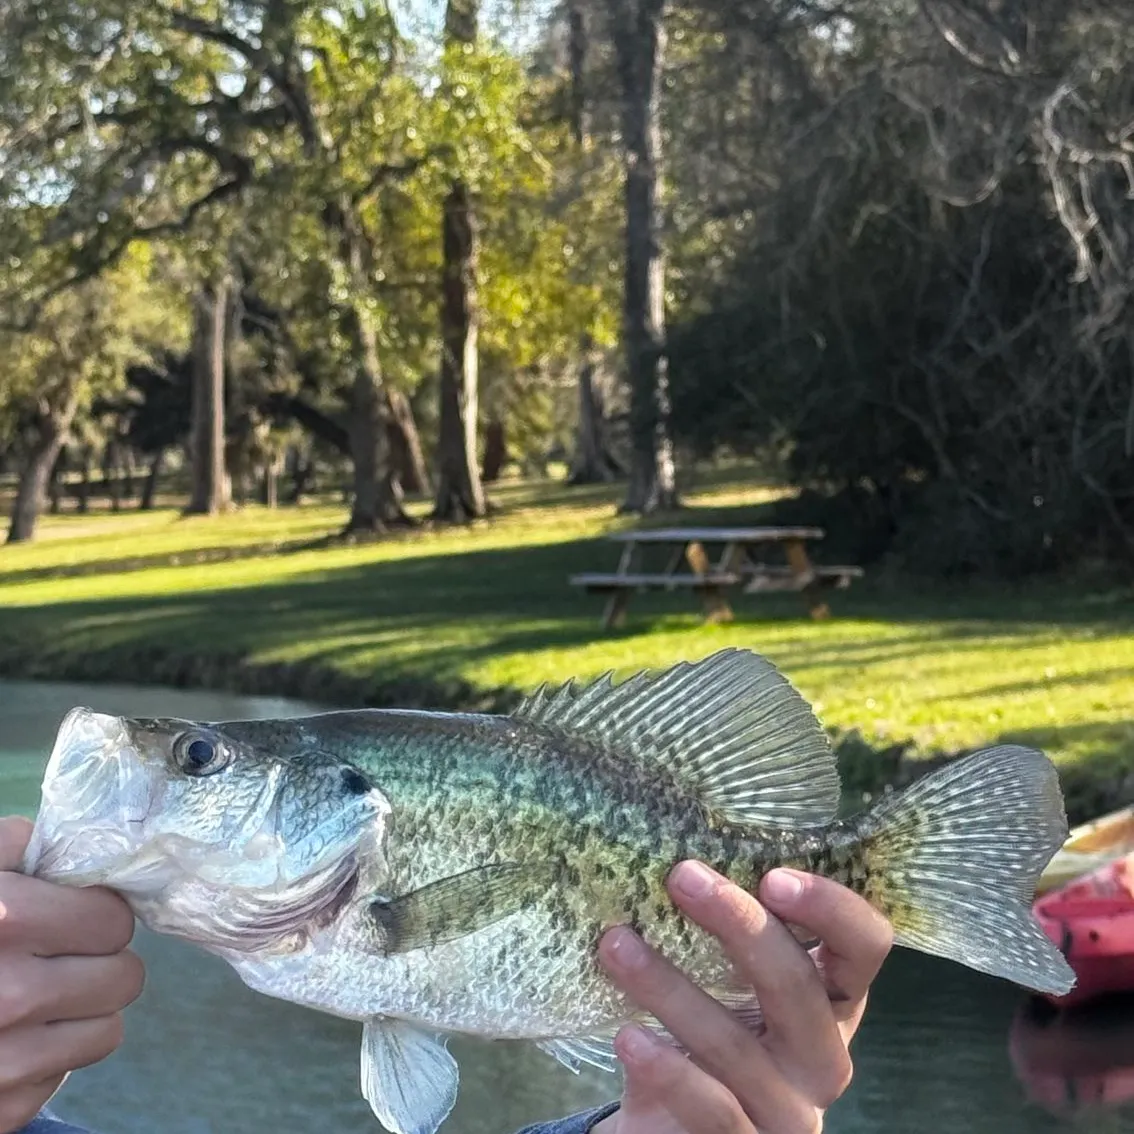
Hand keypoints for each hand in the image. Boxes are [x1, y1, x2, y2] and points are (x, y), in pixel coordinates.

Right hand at [0, 817, 143, 1133]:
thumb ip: (17, 846)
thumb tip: (77, 844)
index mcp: (8, 921)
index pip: (113, 920)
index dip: (97, 915)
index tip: (75, 917)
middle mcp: (11, 996)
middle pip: (124, 978)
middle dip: (99, 964)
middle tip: (62, 960)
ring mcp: (5, 1062)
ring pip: (107, 1031)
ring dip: (82, 1014)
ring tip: (40, 999)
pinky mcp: (0, 1110)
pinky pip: (61, 1077)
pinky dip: (45, 1060)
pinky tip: (8, 1041)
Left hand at [594, 864, 892, 1133]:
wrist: (676, 1131)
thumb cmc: (704, 1039)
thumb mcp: (723, 986)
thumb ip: (718, 934)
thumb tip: (664, 854)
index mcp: (830, 1000)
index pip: (864, 946)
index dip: (831, 908)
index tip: (772, 874)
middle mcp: (823, 1055)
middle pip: (798, 987)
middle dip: (740, 926)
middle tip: (681, 876)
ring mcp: (789, 1111)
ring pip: (737, 1045)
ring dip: (669, 987)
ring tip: (616, 944)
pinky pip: (711, 1106)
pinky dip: (667, 1068)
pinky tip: (627, 1037)